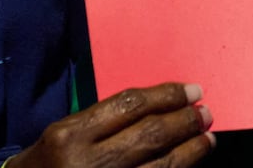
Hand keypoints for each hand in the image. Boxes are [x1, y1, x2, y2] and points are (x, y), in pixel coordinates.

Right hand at [8, 82, 214, 167]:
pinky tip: (189, 163)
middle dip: (184, 121)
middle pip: (151, 135)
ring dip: (190, 150)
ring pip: (161, 165)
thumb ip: (105, 121)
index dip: (167, 96)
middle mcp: (88, 162)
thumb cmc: (46, 164)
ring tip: (206, 138)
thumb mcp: (63, 134)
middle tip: (205, 113)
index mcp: (70, 134)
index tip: (191, 91)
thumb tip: (160, 107)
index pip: (130, 106)